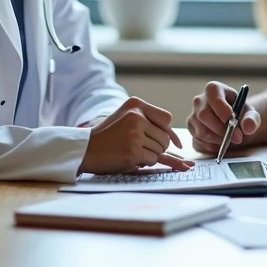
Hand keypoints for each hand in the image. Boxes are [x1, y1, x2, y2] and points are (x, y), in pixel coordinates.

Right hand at [79, 97, 193, 173]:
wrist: (86, 149)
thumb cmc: (109, 135)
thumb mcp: (127, 118)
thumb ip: (152, 124)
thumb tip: (180, 145)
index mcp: (135, 104)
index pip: (166, 118)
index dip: (169, 132)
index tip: (173, 142)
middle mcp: (136, 117)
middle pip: (165, 137)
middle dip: (158, 146)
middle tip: (141, 147)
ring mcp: (134, 134)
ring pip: (160, 150)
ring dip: (150, 155)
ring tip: (132, 150)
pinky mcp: (133, 152)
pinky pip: (152, 160)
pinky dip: (145, 162)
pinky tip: (131, 157)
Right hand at [187, 81, 260, 154]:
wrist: (233, 124)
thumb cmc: (240, 115)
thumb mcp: (250, 114)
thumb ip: (252, 119)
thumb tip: (247, 127)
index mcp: (214, 89)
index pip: (213, 95)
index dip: (222, 109)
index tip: (232, 120)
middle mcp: (199, 100)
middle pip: (204, 115)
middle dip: (221, 129)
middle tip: (237, 137)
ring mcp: (193, 115)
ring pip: (202, 131)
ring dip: (219, 139)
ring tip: (230, 138)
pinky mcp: (191, 129)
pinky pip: (199, 141)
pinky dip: (213, 145)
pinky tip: (221, 141)